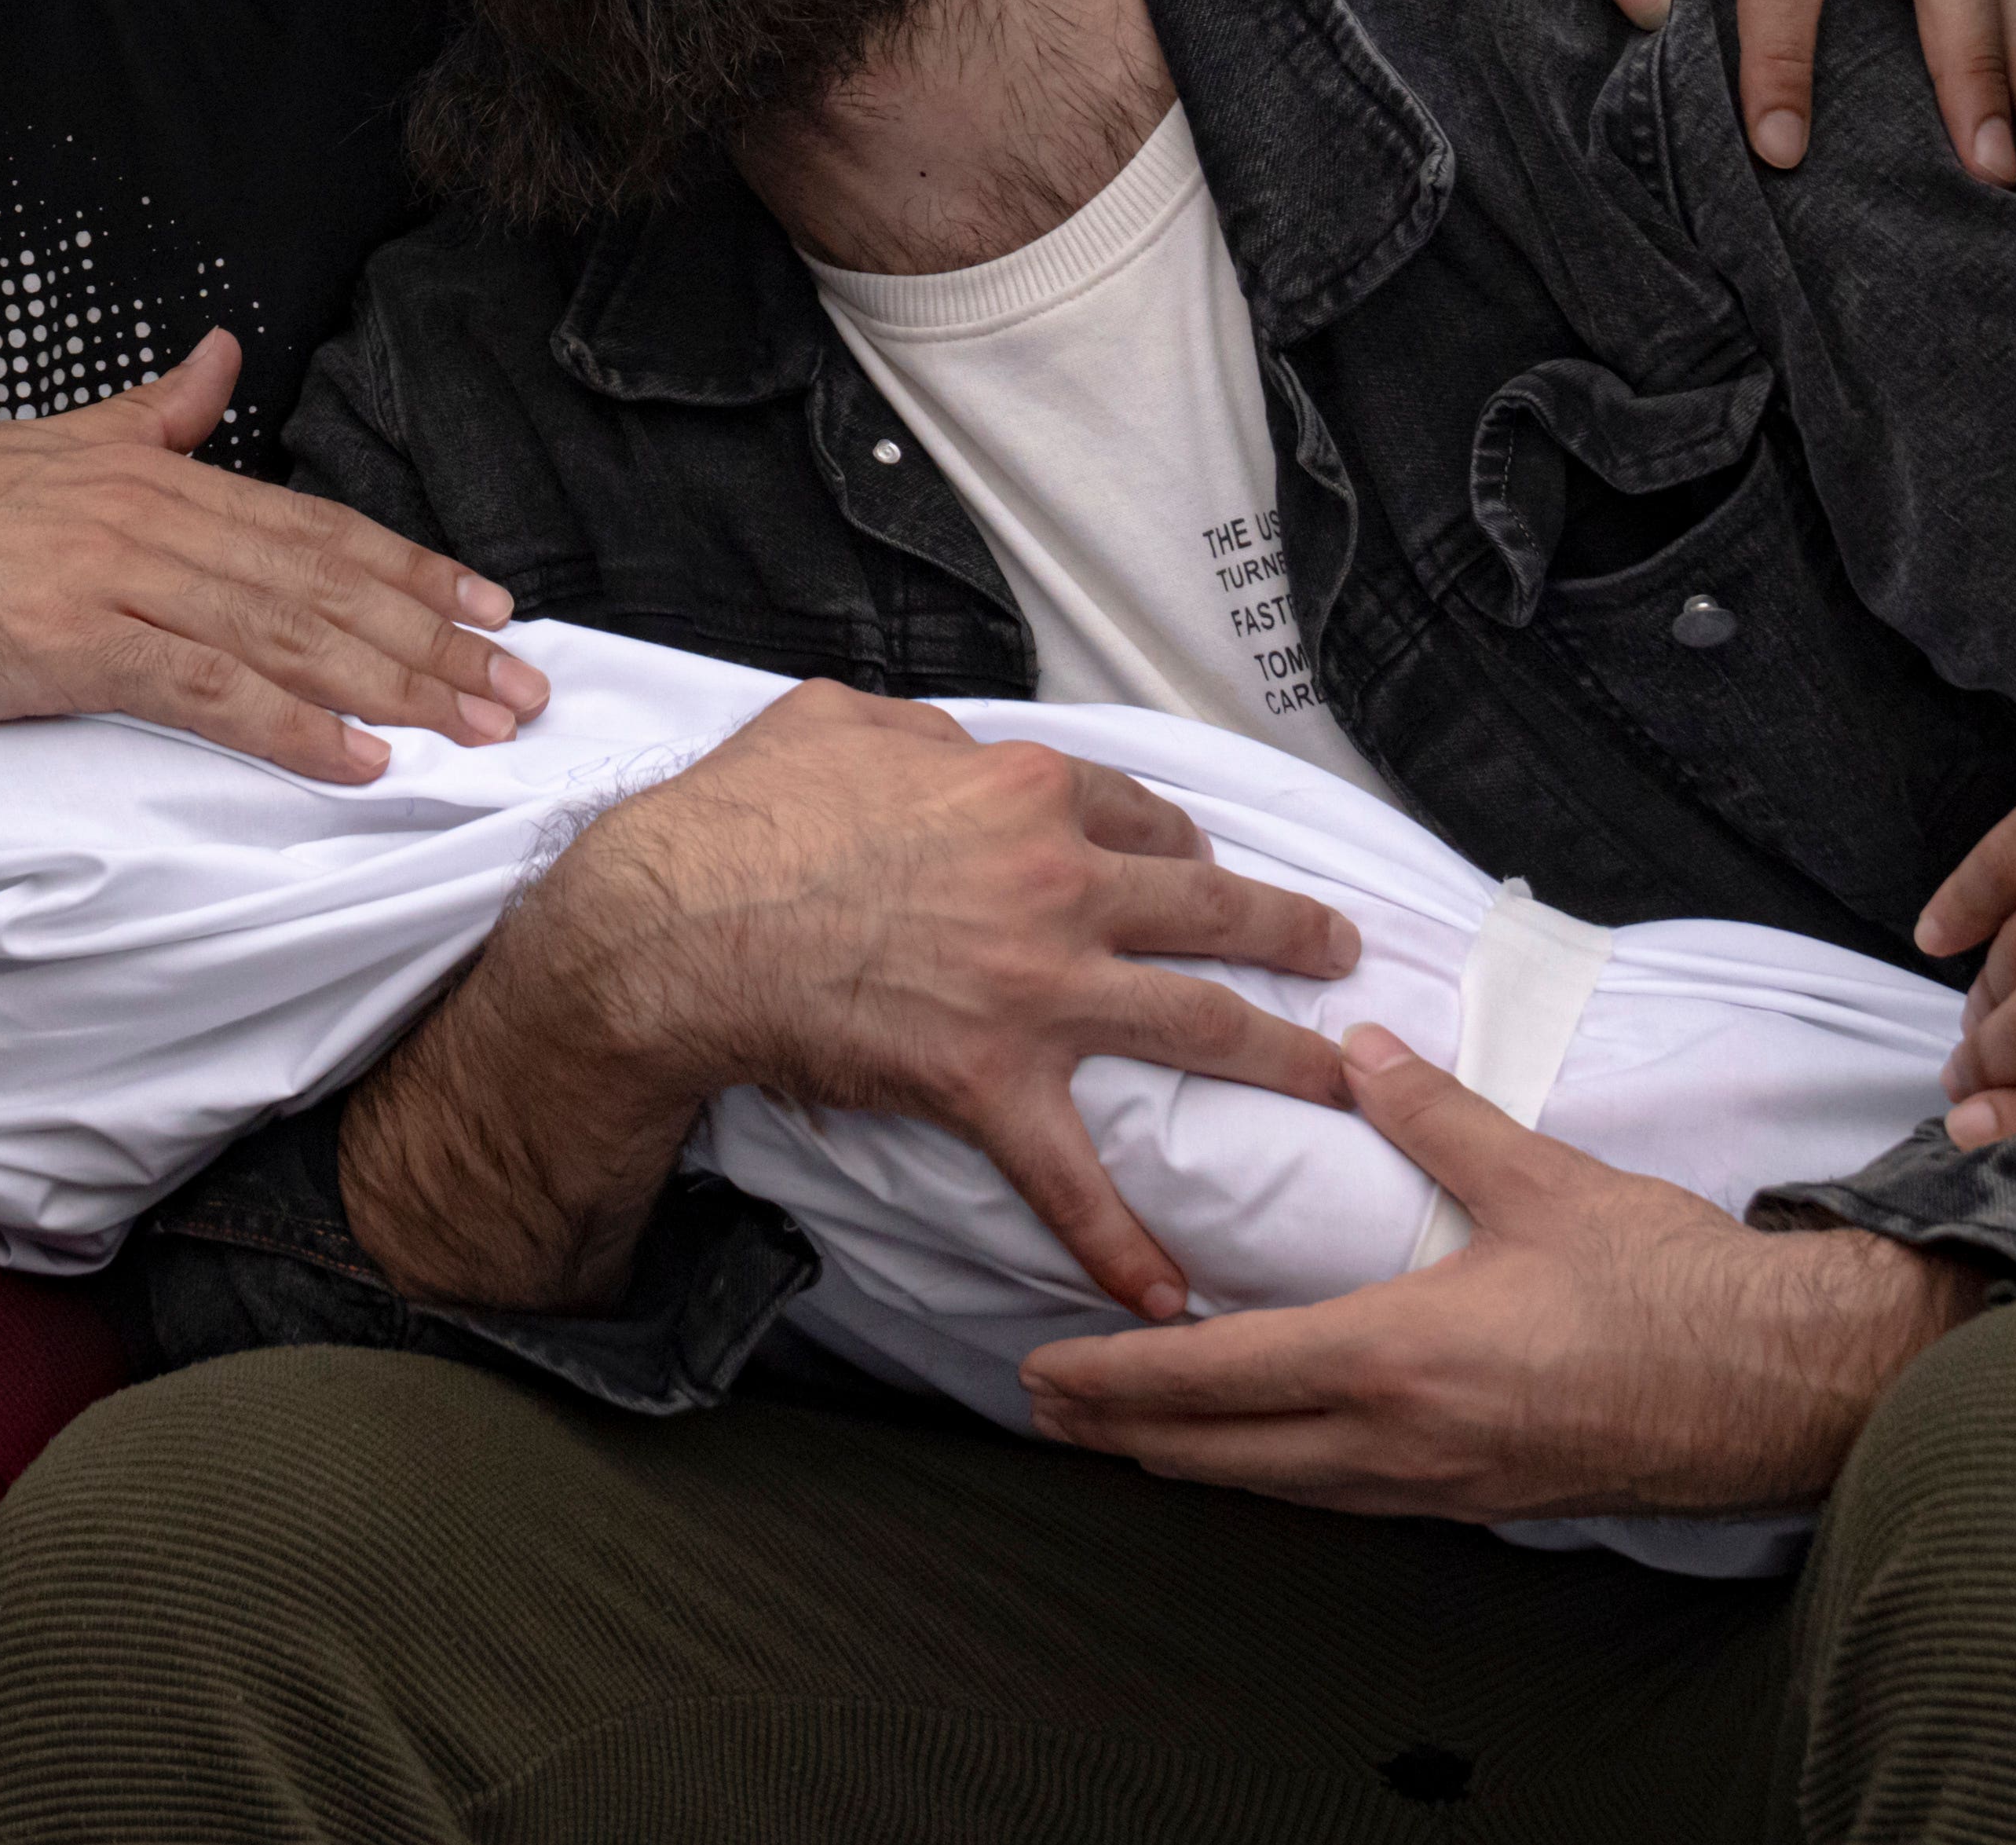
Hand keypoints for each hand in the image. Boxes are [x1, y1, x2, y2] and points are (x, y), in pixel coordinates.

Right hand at [0, 328, 543, 781]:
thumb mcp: (43, 447)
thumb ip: (147, 412)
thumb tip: (219, 356)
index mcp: (150, 473)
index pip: (313, 525)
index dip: (414, 566)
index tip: (495, 607)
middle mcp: (151, 513)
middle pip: (326, 581)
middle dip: (438, 639)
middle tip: (525, 690)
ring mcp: (115, 575)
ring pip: (289, 632)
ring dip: (396, 687)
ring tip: (476, 731)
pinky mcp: (72, 640)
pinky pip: (208, 689)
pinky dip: (293, 727)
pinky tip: (358, 761)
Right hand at [557, 684, 1360, 1319]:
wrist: (674, 926)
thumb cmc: (740, 816)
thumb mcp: (838, 722)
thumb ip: (914, 732)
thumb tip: (936, 743)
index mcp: (1025, 791)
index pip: (1142, 816)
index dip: (1184, 847)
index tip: (1206, 869)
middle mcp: (1057, 881)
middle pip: (1211, 905)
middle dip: (1291, 930)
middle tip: (1340, 951)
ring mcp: (1035, 985)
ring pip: (1199, 1021)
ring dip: (1283, 1059)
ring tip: (1341, 1086)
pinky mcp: (988, 1079)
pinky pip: (1071, 1175)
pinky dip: (1118, 1241)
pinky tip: (1163, 1293)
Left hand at [1020, 1024, 1981, 1518]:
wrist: (1776, 1384)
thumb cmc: (1666, 1283)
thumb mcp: (1541, 1179)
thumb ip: (1434, 1113)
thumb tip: (1359, 1046)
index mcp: (1394, 1357)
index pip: (1212, 1380)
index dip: (1113, 1378)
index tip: (1040, 1371)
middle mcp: (1397, 1442)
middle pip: (1220, 1456)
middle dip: (1120, 1431)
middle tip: (1043, 1408)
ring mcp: (1436, 1487)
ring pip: (1274, 1490)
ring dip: (1189, 1462)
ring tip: (1123, 1434)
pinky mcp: (1476, 1500)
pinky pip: (1338, 1500)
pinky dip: (1269, 1479)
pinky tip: (1257, 1458)